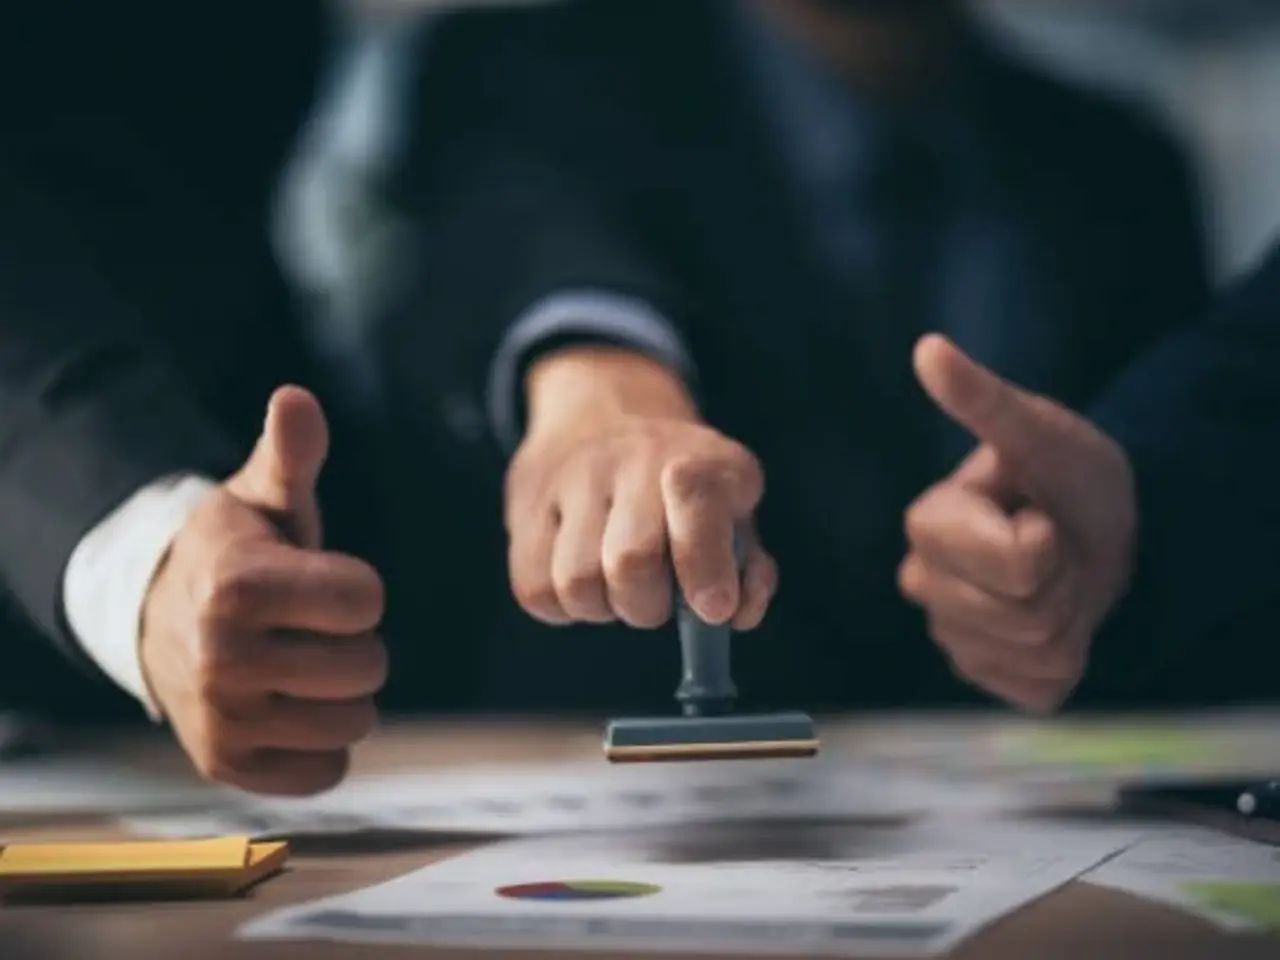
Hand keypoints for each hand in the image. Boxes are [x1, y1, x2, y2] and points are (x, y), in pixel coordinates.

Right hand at [141, 386, 387, 794]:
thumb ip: (291, 453)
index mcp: (238, 586)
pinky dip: (323, 745)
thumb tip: (296, 397)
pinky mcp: (228, 766)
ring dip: (344, 695)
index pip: (367, 601)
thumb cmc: (237, 551)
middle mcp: (223, 658)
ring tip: (303, 666)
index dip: (359, 589)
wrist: (159, 618)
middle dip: (356, 643)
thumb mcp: (262, 497)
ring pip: (355, 723)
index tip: (324, 581)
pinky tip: (292, 709)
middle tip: (313, 628)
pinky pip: (326, 772)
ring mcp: (222, 720)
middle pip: (368, 667)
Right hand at [505, 348, 776, 629]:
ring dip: (601, 607)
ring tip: (613, 584)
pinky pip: (534, 587)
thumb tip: (736, 613)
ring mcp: (573, 474)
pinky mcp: (525, 498)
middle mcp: (634, 457)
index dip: (705, 565)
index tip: (713, 607)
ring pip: (576, 583)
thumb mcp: (732, 509)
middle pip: (630, 563)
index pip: (698, 504)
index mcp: (701, 460)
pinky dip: (560, 605)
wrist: (604, 409)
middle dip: (647, 606)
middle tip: (653, 598)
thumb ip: (749, 568)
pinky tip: (582, 581)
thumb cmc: (683, 487)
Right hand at [899, 335, 1136, 711]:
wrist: (1101, 530)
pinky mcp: (983, 675)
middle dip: (1061, 582)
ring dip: (1069, 618)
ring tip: (1056, 579)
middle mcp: (924, 582)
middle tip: (1056, 549)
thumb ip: (984, 401)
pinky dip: (1067, 660)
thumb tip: (928, 348)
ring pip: (1035, 652)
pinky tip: (1055, 620)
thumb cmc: (1069, 476)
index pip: (1014, 563)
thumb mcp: (1041, 433)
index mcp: (928, 524)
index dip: (1048, 542)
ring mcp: (951, 635)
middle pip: (1025, 614)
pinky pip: (1039, 688)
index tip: (1041, 514)